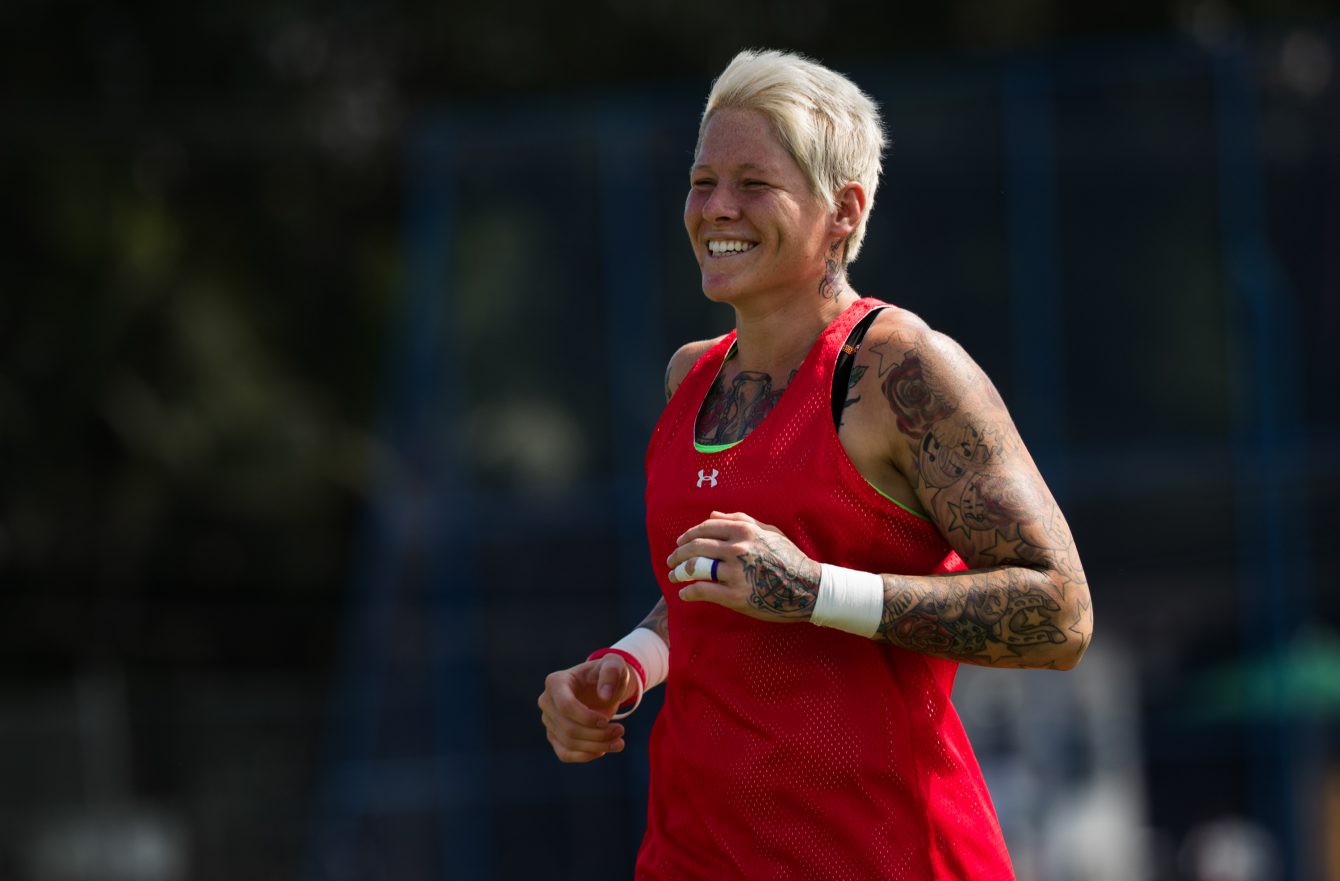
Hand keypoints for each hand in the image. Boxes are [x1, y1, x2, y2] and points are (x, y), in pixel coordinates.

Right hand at [537, 655, 638, 762]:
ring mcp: (548, 720)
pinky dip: (585, 756)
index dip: (587, 718)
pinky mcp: (554, 735)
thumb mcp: (614, 664)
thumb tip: (605, 696)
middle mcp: (546, 701)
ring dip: (596, 746)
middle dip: (597, 734)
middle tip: (621, 731)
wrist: (603, 686)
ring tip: (619, 742)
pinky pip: (564, 754)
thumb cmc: (606, 673)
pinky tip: (603, 751)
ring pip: (568, 743)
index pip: (566, 706)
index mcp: (555, 682)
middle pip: (568, 728)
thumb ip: (612, 672)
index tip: (607, 720)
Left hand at [668, 510, 819, 622]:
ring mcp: (736, 572)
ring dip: (679, 572)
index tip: (680, 543)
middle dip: (679, 554)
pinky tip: (684, 594)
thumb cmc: (789, 558)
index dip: (688, 535)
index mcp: (745, 530)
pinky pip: (703, 590)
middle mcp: (738, 548)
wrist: (808, 588)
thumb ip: (740, 520)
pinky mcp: (736, 596)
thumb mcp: (769, 532)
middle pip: (696, 548)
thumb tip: (712, 514)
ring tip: (673, 576)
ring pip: (697, 568)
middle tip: (671, 561)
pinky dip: (689, 592)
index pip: (706, 528)